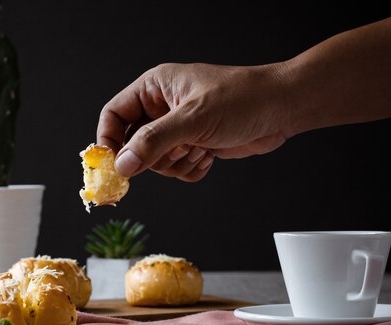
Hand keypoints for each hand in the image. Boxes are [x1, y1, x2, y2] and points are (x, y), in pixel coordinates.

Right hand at [97, 62, 292, 181]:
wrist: (282, 109)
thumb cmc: (242, 99)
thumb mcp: (193, 119)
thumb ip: (154, 141)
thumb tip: (122, 164)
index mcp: (155, 88)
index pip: (114, 115)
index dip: (109, 140)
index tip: (112, 165)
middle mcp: (162, 108)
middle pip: (133, 144)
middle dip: (154, 156)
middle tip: (175, 152)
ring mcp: (178, 129)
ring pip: (155, 162)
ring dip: (176, 163)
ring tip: (200, 148)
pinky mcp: (193, 145)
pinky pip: (176, 169)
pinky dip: (191, 169)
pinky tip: (209, 155)